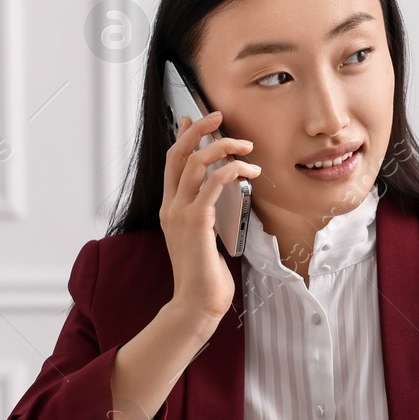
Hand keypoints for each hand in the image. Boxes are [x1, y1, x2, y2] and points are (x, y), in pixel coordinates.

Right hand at [159, 111, 260, 324]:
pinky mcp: (197, 222)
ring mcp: (181, 214)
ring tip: (247, 148)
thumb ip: (205, 215)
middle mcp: (171, 206)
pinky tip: (248, 172)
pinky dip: (231, 171)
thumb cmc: (205, 275)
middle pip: (179, 154)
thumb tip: (218, 198)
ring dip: (223, 147)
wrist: (197, 303)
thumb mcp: (202, 238)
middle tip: (219, 116)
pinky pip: (213, 184)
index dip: (182, 138)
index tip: (194, 119)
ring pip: (197, 163)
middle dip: (199, 130)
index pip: (172, 163)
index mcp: (170, 208)